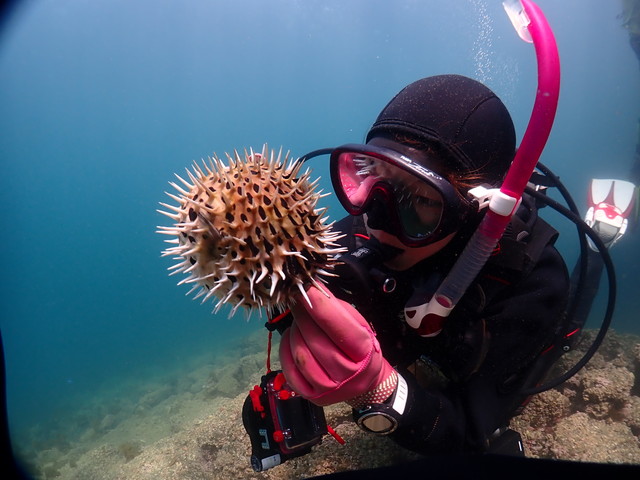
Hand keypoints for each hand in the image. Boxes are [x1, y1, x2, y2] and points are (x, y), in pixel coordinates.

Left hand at [279, 284, 396, 406]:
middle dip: (302, 315)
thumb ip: (336, 308)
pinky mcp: (311, 396)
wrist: (364, 382)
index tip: (304, 288)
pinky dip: (286, 349)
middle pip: (315, 339)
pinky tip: (291, 339)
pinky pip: (289, 370)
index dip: (319, 305)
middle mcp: (347, 374)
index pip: (338, 326)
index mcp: (364, 352)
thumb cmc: (360, 348)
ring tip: (299, 322)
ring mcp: (328, 388)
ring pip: (300, 354)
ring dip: (294, 332)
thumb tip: (311, 288)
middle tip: (298, 302)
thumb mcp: (359, 324)